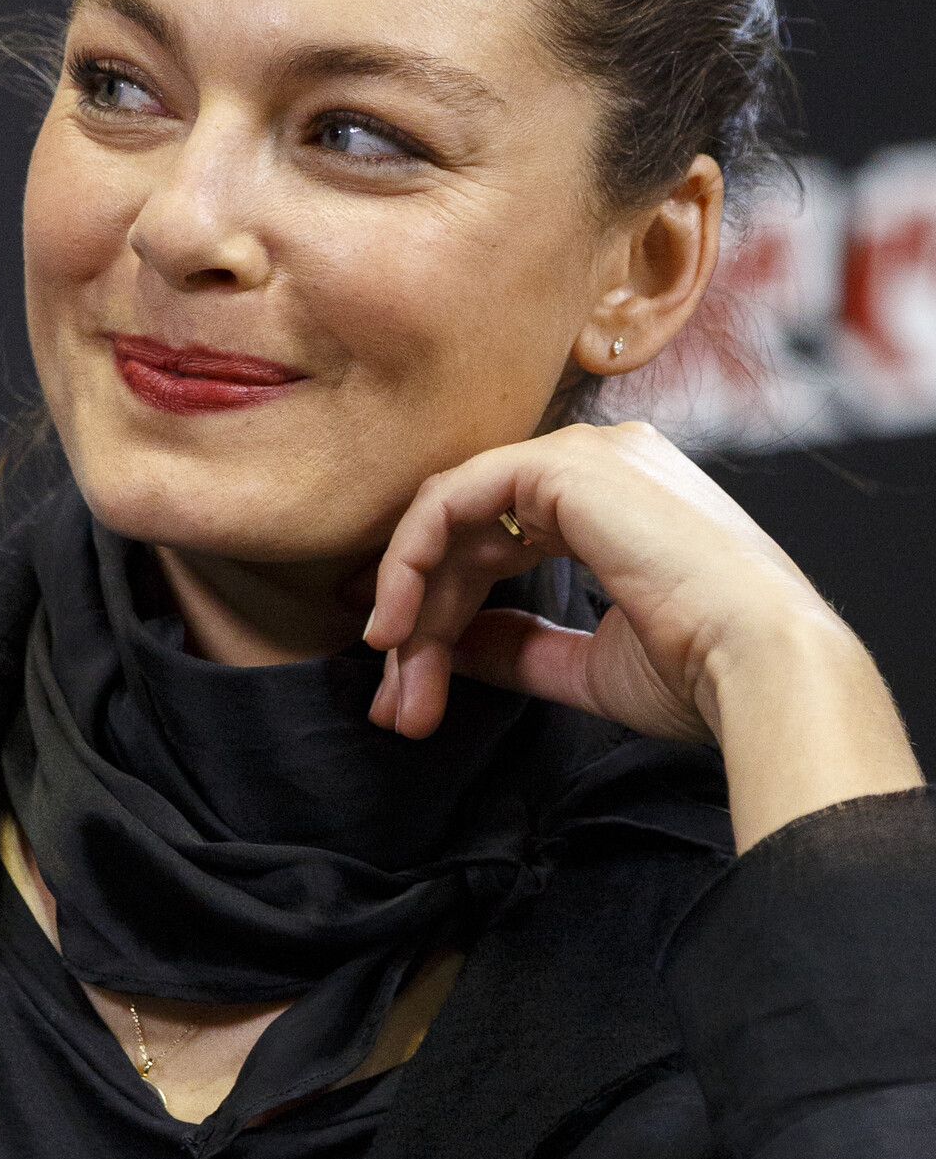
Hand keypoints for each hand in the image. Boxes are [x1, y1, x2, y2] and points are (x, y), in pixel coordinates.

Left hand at [364, 422, 921, 851]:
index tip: (405, 677)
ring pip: (450, 516)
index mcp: (617, 502)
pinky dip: (412, 562)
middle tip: (395, 704)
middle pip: (467, 533)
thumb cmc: (702, 672)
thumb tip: (448, 646)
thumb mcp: (585, 661)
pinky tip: (398, 626)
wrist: (762, 666)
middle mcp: (599, 463)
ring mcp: (582, 454)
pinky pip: (450, 500)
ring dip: (411, 603)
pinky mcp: (562, 464)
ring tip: (395, 686)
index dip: (443, 610)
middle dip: (422, 622)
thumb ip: (515, 644)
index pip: (499, 543)